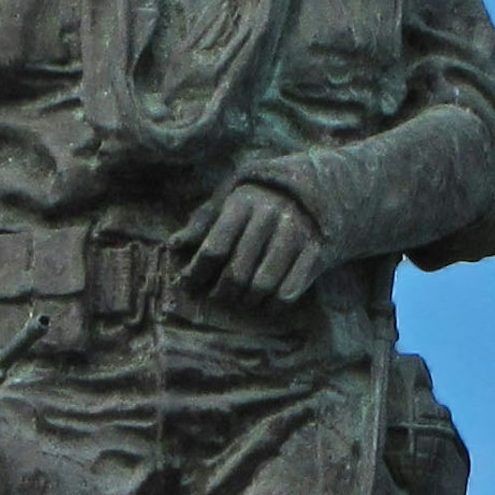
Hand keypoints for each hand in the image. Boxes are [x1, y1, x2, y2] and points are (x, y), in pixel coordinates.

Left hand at [183, 181, 324, 304]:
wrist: (321, 189)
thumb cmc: (263, 200)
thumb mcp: (230, 201)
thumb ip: (202, 223)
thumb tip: (173, 246)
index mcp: (242, 203)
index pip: (214, 248)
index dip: (197, 272)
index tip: (188, 284)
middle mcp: (269, 217)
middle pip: (237, 272)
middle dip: (222, 292)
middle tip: (218, 297)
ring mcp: (294, 234)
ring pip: (263, 285)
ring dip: (248, 301)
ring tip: (242, 300)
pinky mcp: (316, 250)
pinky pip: (290, 291)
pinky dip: (275, 305)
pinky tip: (267, 303)